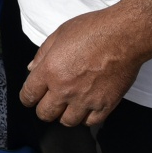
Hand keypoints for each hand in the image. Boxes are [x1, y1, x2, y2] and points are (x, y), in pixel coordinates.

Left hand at [18, 6, 145, 127]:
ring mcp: (85, 100)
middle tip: (51, 100)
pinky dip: (86, 117)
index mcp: (50, 70)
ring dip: (65, 114)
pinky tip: (87, 106)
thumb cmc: (93, 29)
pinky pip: (89, 122)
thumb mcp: (60, 33)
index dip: (27, 97)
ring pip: (66, 122)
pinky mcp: (104, 105)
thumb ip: (42, 54)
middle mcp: (64, 89)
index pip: (28, 95)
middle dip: (44, 108)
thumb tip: (31, 69)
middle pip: (45, 114)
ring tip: (70, 104)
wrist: (124, 36)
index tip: (30, 97)